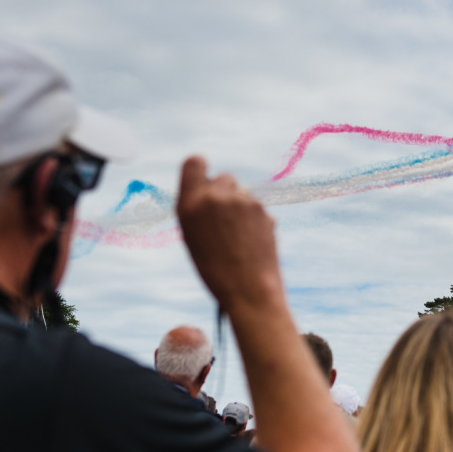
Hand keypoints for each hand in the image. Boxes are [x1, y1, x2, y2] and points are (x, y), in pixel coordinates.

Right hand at [176, 156, 283, 310]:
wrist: (248, 289)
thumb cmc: (215, 269)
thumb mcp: (193, 236)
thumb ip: (199, 208)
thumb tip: (212, 189)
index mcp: (190, 204)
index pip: (194, 162)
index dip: (200, 169)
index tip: (205, 180)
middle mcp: (215, 197)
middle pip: (224, 177)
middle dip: (225, 192)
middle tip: (224, 218)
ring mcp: (242, 201)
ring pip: (242, 194)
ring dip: (240, 208)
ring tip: (238, 238)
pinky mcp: (262, 209)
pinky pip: (256, 208)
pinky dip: (255, 220)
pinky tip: (252, 242)